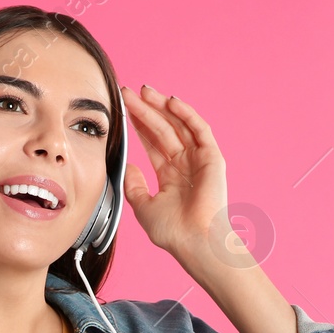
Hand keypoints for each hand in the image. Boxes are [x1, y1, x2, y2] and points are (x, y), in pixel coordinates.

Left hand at [118, 83, 231, 270]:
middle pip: (162, 129)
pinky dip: (186, 114)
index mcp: (170, 176)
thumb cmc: (173, 231)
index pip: (152, 143)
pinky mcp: (212, 157)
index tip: (122, 110)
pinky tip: (170, 101)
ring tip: (143, 91)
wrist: (195, 241)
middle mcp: (185, 164)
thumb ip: (133, 186)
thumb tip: (128, 166)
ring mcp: (199, 159)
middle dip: (145, 110)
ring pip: (178, 125)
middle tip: (127, 93)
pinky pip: (199, 129)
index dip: (138, 125)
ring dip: (161, 107)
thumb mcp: (143, 207)